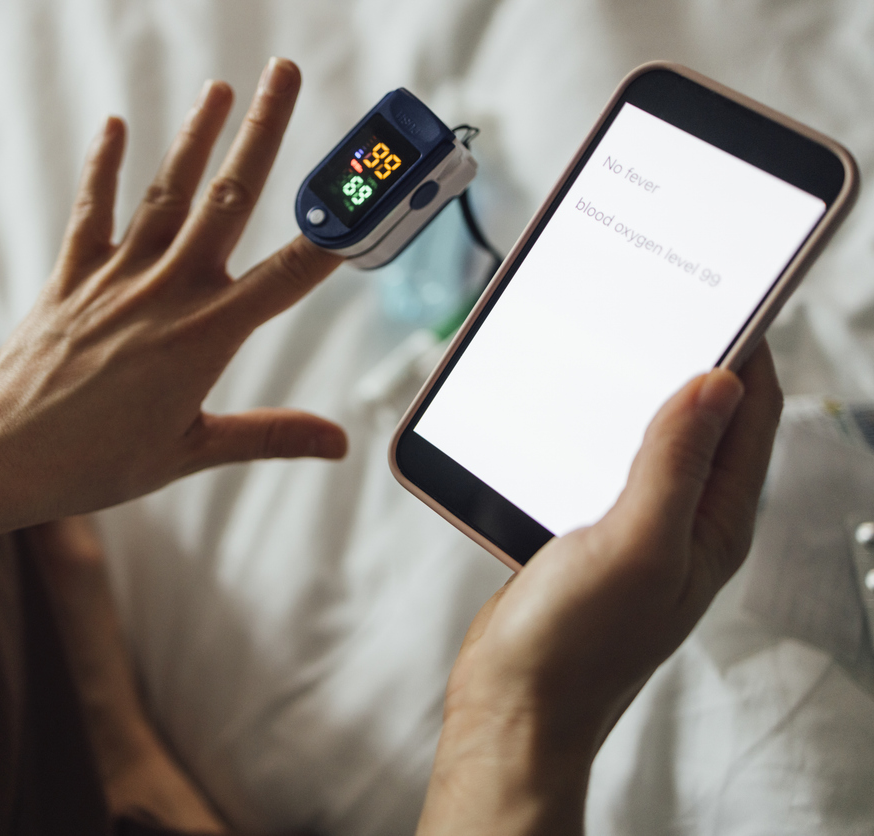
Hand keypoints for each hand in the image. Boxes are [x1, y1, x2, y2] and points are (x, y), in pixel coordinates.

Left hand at [0, 58, 345, 528]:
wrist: (3, 453)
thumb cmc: (98, 463)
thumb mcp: (193, 453)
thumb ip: (270, 436)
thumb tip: (338, 443)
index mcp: (206, 337)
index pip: (287, 274)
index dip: (331, 231)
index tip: (364, 190)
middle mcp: (167, 293)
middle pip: (229, 199)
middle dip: (262, 130)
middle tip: (285, 73)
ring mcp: (117, 278)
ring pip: (168, 193)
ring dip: (196, 136)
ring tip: (220, 88)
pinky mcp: (72, 276)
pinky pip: (93, 211)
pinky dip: (105, 168)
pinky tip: (117, 125)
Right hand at [417, 343, 782, 835]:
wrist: (511, 702)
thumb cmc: (576, 645)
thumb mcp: (634, 544)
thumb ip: (673, 462)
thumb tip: (717, 381)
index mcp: (715, 521)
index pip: (752, 413)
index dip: (748, 347)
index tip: (726, 290)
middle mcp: (683, 519)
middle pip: (702, 417)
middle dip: (688, 357)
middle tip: (659, 301)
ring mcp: (634, 525)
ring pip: (645, 436)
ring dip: (633, 389)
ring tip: (610, 340)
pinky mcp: (585, 530)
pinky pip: (599, 460)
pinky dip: (587, 424)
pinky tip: (559, 405)